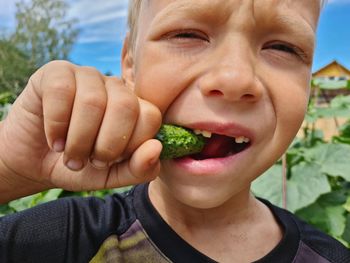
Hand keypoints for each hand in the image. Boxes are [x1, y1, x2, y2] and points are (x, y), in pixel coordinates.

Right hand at [0, 60, 161, 201]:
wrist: (34, 162)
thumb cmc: (78, 165)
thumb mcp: (111, 176)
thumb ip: (139, 168)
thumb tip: (156, 148)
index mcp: (134, 108)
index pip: (151, 117)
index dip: (130, 146)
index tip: (108, 161)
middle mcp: (115, 87)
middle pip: (126, 105)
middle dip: (105, 145)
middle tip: (88, 160)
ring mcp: (87, 76)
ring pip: (93, 101)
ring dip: (78, 140)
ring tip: (68, 153)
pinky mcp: (56, 72)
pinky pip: (61, 91)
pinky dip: (55, 125)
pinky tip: (52, 138)